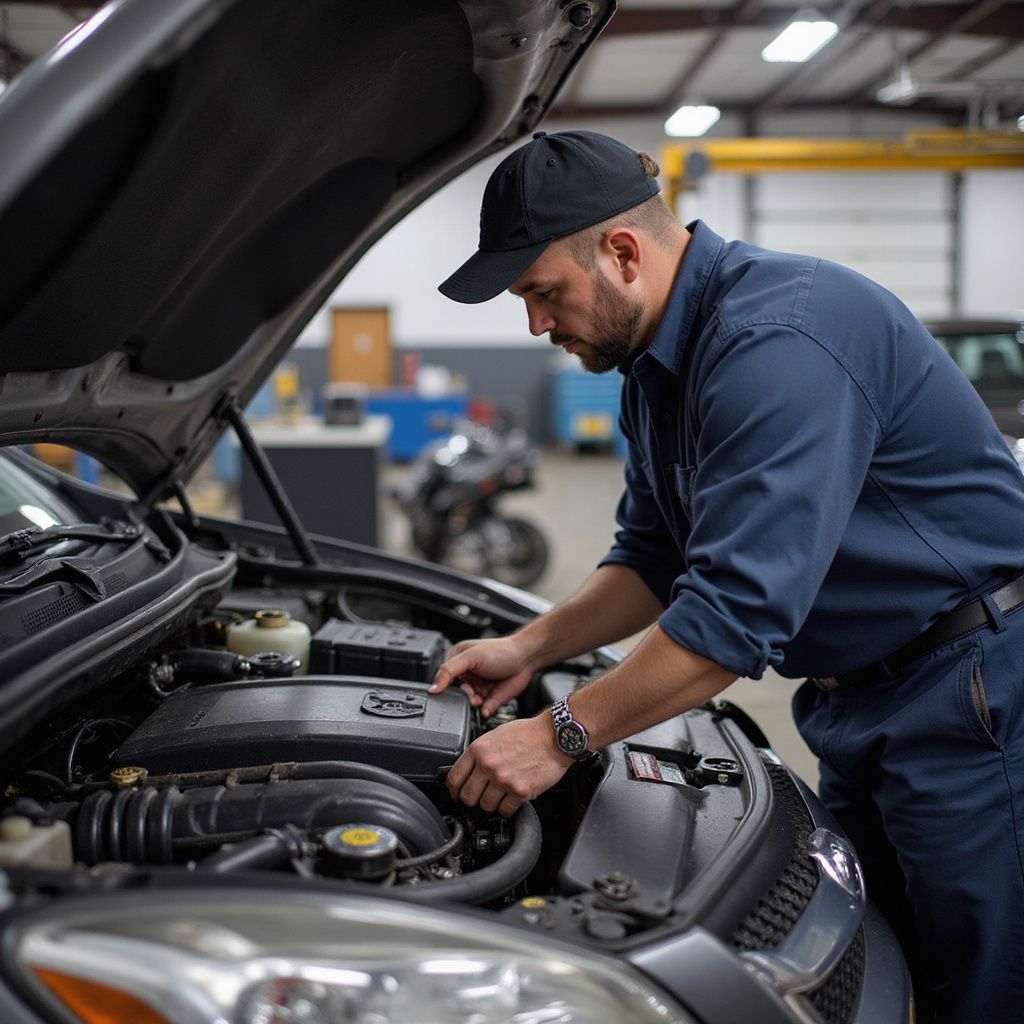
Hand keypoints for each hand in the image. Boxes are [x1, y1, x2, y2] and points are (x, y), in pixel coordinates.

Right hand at [429, 636, 533, 717]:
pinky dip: (482, 712)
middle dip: (462, 698)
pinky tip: (485, 707)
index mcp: (457, 661)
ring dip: (472, 706)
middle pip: (455, 695)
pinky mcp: (489, 700)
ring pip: (467, 705)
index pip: (442, 680)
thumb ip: (449, 671)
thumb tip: (432, 688)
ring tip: (479, 699)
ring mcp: (478, 688)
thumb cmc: (500, 651)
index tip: (455, 689)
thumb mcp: (470, 657)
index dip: (446, 688)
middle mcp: (466, 676)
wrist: (526, 658)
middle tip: (471, 695)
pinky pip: (480, 712)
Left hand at [445, 716, 571, 815]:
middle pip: (467, 796)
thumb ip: (480, 752)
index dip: (453, 791)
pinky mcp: (520, 791)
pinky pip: (505, 810)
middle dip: (472, 800)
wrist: (554, 736)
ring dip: (491, 805)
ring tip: (499, 796)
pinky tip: (511, 799)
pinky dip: (507, 808)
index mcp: (479, 749)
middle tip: (478, 798)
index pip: (454, 778)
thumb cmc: (528, 733)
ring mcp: (504, 780)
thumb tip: (469, 769)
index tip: (457, 794)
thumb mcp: (496, 734)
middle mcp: (488, 765)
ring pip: (486, 806)